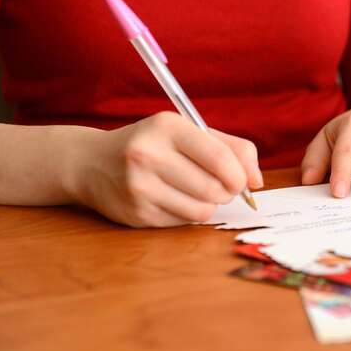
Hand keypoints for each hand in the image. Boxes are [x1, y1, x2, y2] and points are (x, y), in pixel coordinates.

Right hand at [70, 111, 262, 227]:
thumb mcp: (188, 132)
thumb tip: (257, 181)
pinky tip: (174, 200)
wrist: (92, 163)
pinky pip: (183, 223)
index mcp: (167, 127)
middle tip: (218, 186)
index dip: (240, 176)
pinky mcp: (135, 214)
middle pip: (214, 189)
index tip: (242, 181)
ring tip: (197, 192)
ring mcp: (139, 187)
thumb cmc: (154, 145)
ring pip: (202, 211)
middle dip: (226, 192)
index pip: (220, 158)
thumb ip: (232, 148)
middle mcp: (148, 155)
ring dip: (209, 206)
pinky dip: (188, 215)